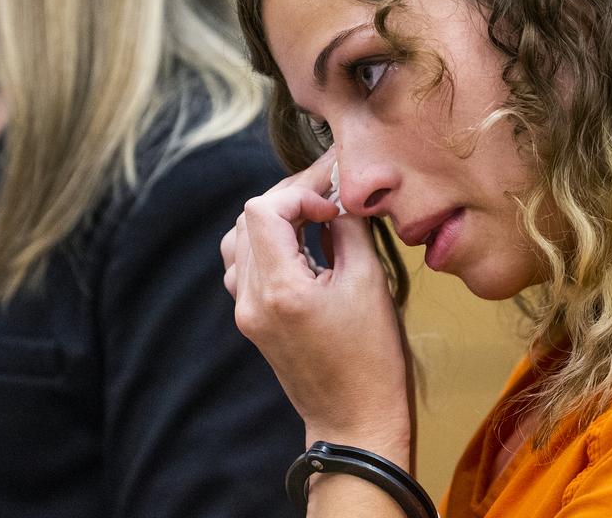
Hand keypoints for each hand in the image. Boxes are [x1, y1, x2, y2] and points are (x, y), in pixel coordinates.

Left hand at [221, 149, 411, 465]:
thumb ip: (349, 228)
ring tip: (314, 217)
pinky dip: (267, 244)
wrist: (354, 418)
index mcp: (279, 289)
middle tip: (329, 195)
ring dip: (275, 219)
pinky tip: (300, 246)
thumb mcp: (369, 281)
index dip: (299, 194)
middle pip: (249, 218)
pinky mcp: (251, 320)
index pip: (263, 209)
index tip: (333, 204)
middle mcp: (251, 299)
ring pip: (240, 239)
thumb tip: (339, 196)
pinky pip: (243, 266)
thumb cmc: (371, 356)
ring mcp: (245, 312)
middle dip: (290, 198)